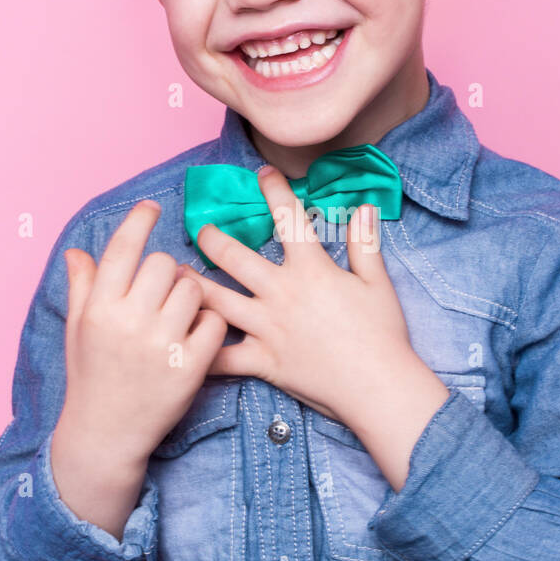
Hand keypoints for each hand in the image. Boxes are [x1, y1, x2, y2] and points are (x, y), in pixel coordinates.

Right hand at [57, 200, 228, 468]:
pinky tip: (195, 334)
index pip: (123, 248)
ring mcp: (162, 345)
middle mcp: (129, 322)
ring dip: (190, 294)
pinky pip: (214, 323)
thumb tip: (76, 251)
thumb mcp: (78, 331)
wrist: (106, 434)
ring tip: (179, 313)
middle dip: (166, 270)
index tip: (151, 207)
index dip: (139, 220)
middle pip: (164, 264)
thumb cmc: (91, 377)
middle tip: (163, 288)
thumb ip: (82, 288)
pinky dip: (209, 324)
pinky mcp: (191, 367)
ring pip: (194, 289)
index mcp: (99, 308)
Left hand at [182, 167, 447, 473]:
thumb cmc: (383, 334)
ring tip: (176, 275)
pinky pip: (222, 357)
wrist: (378, 386)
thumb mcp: (378, 284)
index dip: (274, 191)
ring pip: (218, 301)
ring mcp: (267, 328)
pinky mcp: (262, 361)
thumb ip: (365, 243)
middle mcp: (281, 293)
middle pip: (235, 257)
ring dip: (193, 285)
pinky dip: (199, 351)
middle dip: (213, 239)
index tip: (262, 174)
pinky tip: (179, 342)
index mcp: (311, 270)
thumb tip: (364, 207)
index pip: (288, 219)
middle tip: (201, 230)